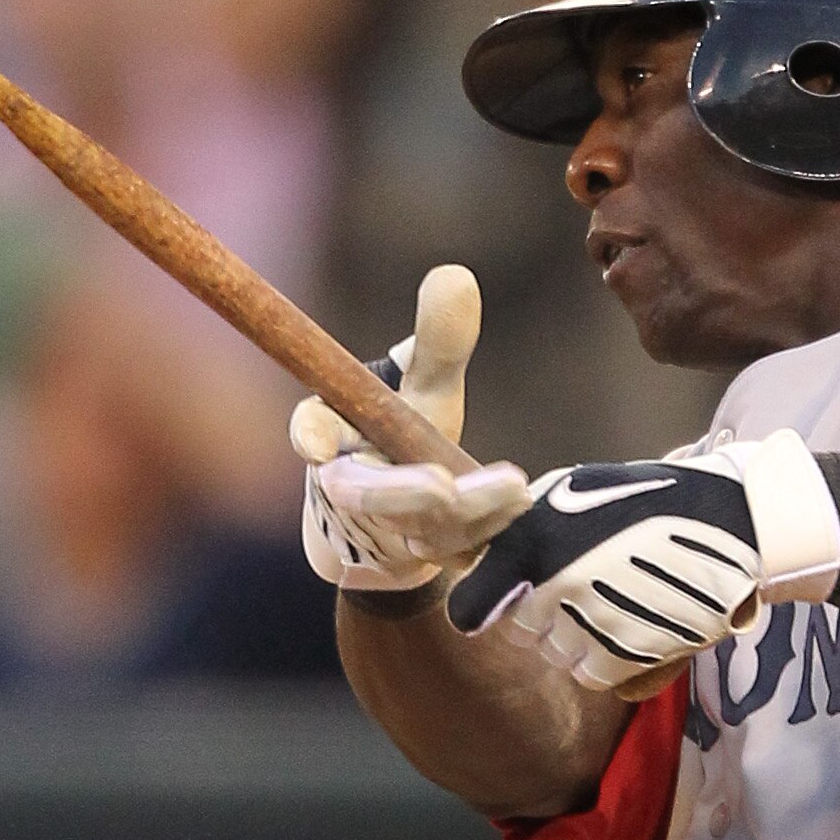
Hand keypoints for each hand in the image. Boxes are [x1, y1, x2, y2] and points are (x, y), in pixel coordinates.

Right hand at [295, 266, 529, 589]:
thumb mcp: (422, 386)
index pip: (315, 434)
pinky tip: (524, 509)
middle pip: (368, 496)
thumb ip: (438, 344)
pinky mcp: (432, 563)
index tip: (319, 440)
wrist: (407, 524)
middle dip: (403, 493)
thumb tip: (457, 277)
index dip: (317, 433)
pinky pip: (460, 552)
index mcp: (337, 441)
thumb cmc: (404, 437)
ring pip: (421, 530)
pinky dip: (492, 531)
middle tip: (441, 488)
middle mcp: (357, 491)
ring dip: (468, 513)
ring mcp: (393, 533)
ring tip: (511, 490)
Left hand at [445, 431, 839, 690]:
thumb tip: (488, 561)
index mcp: (533, 541)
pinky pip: (594, 676)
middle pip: (523, 632)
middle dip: (543, 615)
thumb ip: (526, 528)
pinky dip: (606, 661)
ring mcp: (593, 625)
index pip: (470, 606)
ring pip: (559, 656)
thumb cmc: (649, 498)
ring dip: (578, 638)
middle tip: (580, 588)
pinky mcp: (629, 655)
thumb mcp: (575, 490)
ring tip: (614, 602)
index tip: (498, 600)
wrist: (729, 522)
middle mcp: (555, 588)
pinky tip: (630, 627)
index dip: (483, 606)